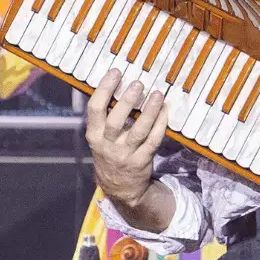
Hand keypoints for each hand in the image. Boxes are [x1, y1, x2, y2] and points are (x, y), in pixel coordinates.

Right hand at [85, 72, 168, 212]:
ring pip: (138, 131)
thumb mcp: (98, 137)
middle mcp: (107, 145)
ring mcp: (125, 154)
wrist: (119, 187)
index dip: (104, 89)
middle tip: (138, 83)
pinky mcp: (142, 161)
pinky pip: (153, 141)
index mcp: (94, 135)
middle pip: (116, 121)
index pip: (95, 109)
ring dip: (149, 112)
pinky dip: (160, 124)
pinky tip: (165, 110)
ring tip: (157, 94)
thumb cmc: (109, 152)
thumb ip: (105, 116)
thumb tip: (118, 83)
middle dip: (127, 101)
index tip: (115, 72)